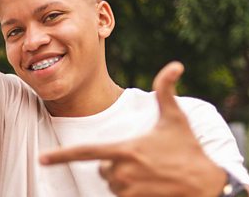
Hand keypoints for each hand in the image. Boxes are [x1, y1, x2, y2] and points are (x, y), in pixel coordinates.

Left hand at [40, 62, 226, 196]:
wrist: (207, 185)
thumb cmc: (189, 149)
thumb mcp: (176, 118)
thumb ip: (167, 90)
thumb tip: (175, 64)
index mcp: (126, 150)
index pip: (85, 152)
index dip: (60, 156)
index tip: (41, 159)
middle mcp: (123, 172)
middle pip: (102, 169)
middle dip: (114, 163)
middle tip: (141, 158)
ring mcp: (129, 191)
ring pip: (112, 184)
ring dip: (124, 178)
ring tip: (149, 172)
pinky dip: (131, 191)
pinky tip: (150, 185)